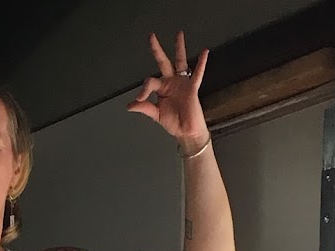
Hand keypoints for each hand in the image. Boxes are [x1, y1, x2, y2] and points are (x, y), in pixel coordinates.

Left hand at [127, 30, 208, 146]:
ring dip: (179, 48)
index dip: (144, 89)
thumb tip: (130, 106)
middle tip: (151, 36)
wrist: (186, 132)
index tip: (140, 99)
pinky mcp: (192, 88)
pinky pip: (197, 74)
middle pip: (163, 62)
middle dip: (157, 50)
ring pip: (180, 62)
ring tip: (178, 34)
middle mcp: (171, 82)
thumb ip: (145, 108)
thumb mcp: (156, 114)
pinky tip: (204, 52)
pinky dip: (201, 63)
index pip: (150, 82)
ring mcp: (182, 83)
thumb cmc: (173, 123)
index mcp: (162, 88)